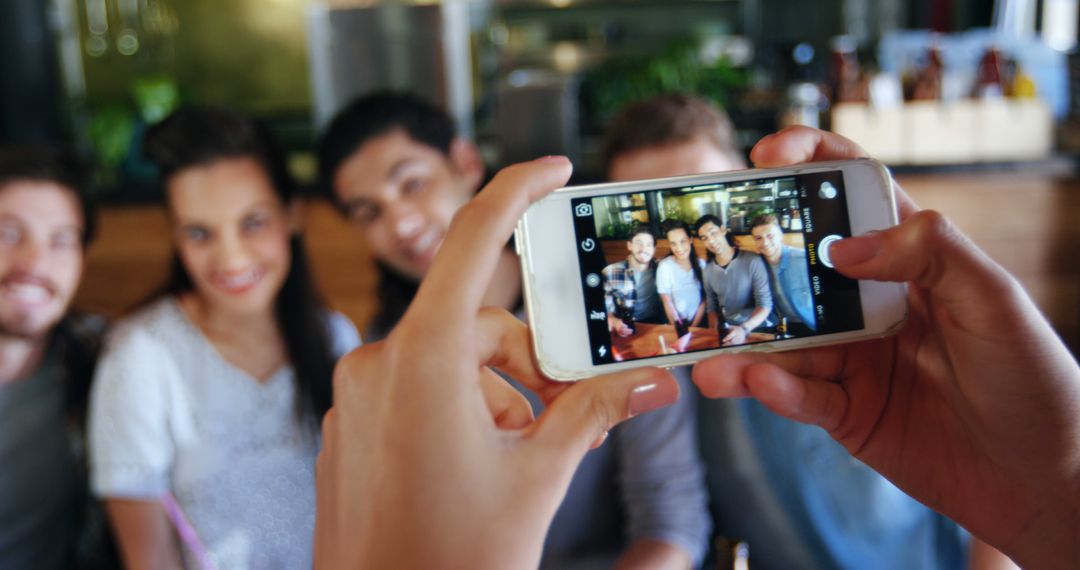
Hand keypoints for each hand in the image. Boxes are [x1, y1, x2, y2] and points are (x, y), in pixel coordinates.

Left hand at [315, 157, 678, 568]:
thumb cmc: (452, 561)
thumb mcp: (538, 478)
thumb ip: (593, 414)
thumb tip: (653, 381)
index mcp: (422, 359)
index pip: (472, 240)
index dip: (514, 189)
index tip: (553, 168)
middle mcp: (378, 364)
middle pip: (476, 322)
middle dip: (534, 357)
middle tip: (579, 407)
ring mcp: (357, 396)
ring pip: (448, 360)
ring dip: (502, 390)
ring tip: (539, 448)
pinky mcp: (351, 425)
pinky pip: (415, 388)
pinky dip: (462, 406)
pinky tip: (491, 459)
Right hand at [692, 126, 1079, 568]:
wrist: (1046, 480)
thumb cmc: (1035, 377)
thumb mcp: (994, 299)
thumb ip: (929, 252)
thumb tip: (841, 247)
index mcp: (910, 257)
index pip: (852, 193)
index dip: (810, 164)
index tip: (767, 155)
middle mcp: (870, 300)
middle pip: (795, 266)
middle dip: (748, 259)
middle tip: (702, 260)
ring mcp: (851, 356)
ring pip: (784, 339)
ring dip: (744, 345)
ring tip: (710, 359)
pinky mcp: (842, 410)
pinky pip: (799, 395)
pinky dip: (774, 390)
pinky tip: (754, 383)